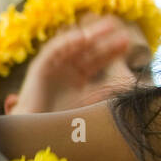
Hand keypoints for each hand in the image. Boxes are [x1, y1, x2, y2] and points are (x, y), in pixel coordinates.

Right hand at [13, 17, 131, 112]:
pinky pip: (53, 50)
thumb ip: (102, 95)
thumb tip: (126, 90)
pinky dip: (66, 42)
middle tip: (123, 32)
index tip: (127, 44)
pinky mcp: (39, 67)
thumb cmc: (60, 122)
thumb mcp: (88, 106)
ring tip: (107, 27)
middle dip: (105, 40)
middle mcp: (67, 68)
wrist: (34, 133)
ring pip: (73, 45)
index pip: (98, 60)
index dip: (112, 51)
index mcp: (78, 77)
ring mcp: (53, 66)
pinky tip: (82, 36)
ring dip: (89, 34)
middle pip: (89, 50)